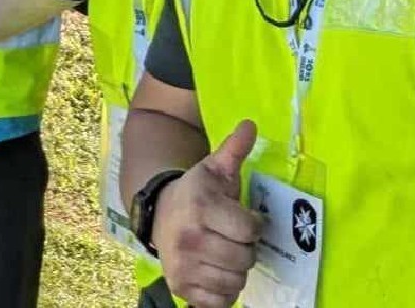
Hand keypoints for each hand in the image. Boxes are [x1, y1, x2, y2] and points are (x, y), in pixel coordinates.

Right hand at [155, 120, 261, 307]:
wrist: (159, 213)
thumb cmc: (196, 191)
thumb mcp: (214, 166)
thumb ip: (235, 148)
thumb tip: (250, 124)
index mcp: (202, 208)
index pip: (250, 230)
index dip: (255, 225)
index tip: (249, 219)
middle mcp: (190, 240)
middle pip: (245, 258)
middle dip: (248, 248)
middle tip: (239, 238)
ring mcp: (184, 268)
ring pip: (235, 281)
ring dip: (238, 269)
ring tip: (230, 253)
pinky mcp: (181, 288)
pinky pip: (220, 302)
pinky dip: (226, 291)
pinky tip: (220, 272)